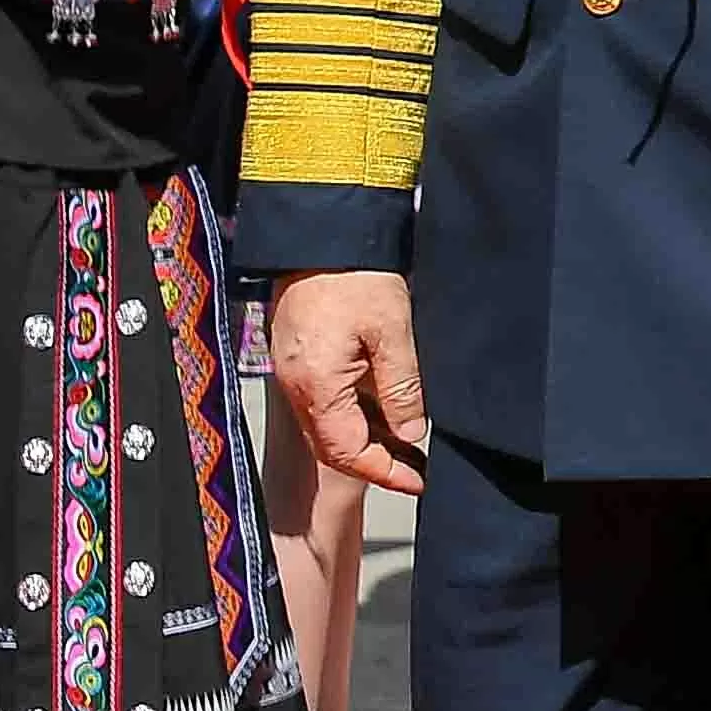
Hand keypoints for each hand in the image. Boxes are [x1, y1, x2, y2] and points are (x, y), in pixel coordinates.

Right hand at [266, 270, 427, 497]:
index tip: (416, 480)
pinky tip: (381, 410)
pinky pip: (323, 402)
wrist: (323, 231)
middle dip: (375, 461)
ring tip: (406, 443)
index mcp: (316, 386)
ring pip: (329, 425)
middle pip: (333, 445)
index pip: (348, 451)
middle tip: (414, 468)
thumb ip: (401, 387)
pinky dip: (352, 414)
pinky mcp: (298, 357)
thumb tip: (410, 431)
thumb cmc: (355, 275)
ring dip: (364, 439)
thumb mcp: (392, 331)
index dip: (384, 471)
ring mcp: (293, 372)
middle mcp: (297, 387)